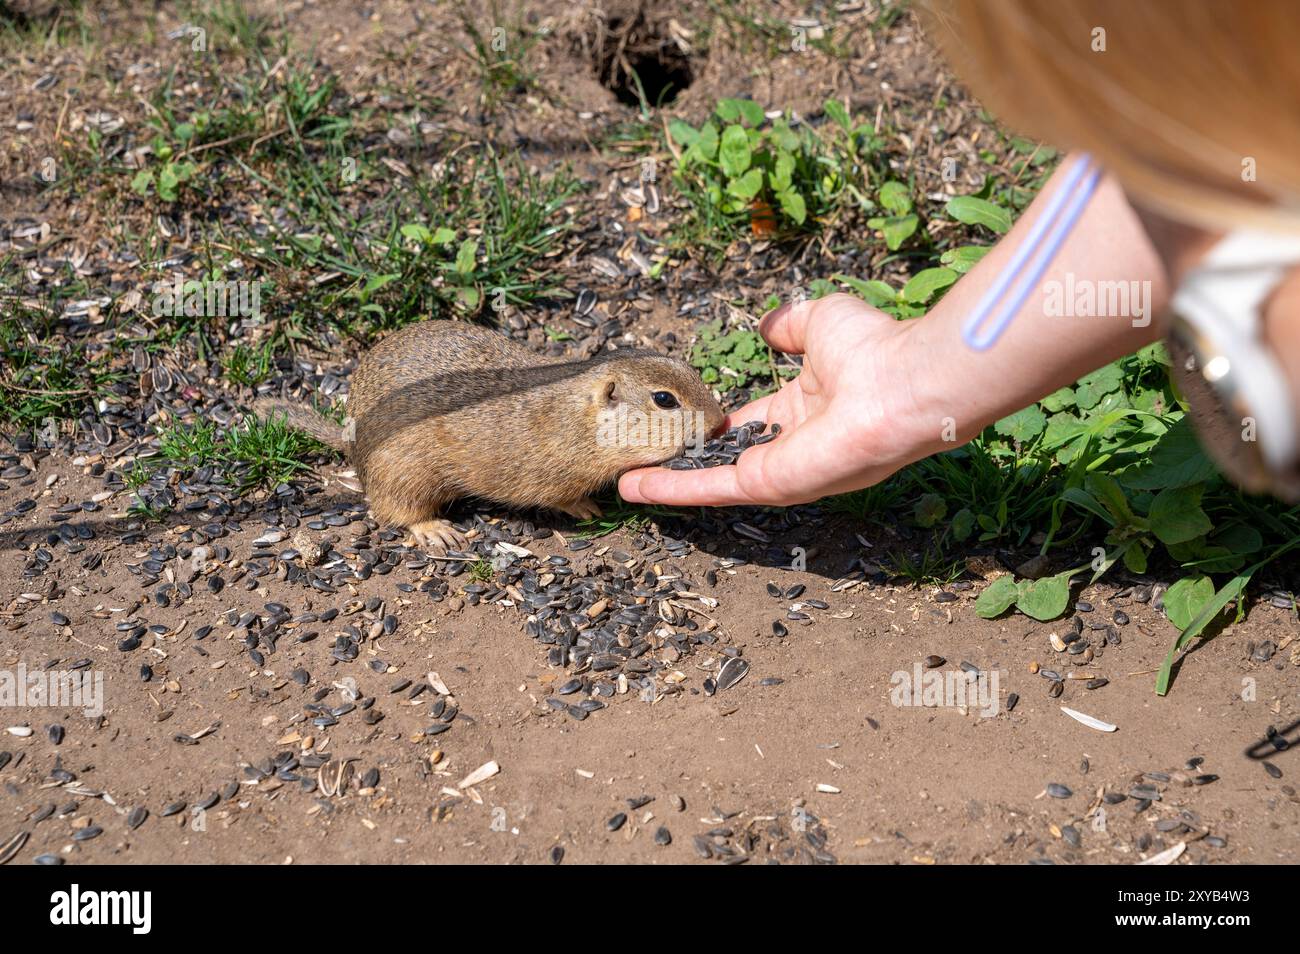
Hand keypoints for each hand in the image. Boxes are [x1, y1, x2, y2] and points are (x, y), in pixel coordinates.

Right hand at [619, 294, 927, 505]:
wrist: (904, 382)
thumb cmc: (874, 350)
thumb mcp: (819, 321)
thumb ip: (788, 324)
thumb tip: (767, 325)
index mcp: (802, 409)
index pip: (746, 423)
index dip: (711, 423)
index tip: (678, 421)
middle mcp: (790, 446)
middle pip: (724, 458)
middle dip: (684, 460)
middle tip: (642, 456)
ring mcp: (780, 470)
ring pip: (711, 479)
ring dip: (668, 482)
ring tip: (625, 481)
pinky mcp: (772, 484)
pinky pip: (713, 487)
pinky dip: (672, 488)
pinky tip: (635, 487)